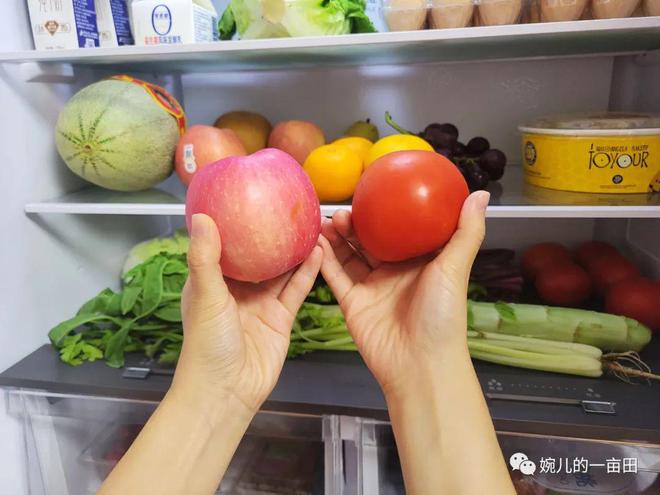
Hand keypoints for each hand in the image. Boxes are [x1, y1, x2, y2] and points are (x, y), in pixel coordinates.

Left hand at [174, 214, 321, 414]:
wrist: (227, 392)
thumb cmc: (207, 345)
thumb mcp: (205, 296)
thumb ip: (205, 258)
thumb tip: (200, 216)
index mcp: (212, 281)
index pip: (225, 245)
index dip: (237, 223)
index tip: (251, 198)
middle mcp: (237, 290)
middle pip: (259, 255)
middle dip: (272, 233)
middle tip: (289, 207)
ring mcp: (261, 304)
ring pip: (281, 271)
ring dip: (294, 249)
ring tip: (310, 223)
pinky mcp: (281, 318)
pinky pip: (296, 290)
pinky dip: (307, 272)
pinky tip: (318, 252)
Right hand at [319, 191, 488, 396]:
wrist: (419, 364)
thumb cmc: (442, 316)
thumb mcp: (455, 268)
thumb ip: (466, 231)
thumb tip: (480, 193)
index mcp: (419, 262)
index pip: (400, 229)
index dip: (387, 211)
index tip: (375, 190)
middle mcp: (394, 272)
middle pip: (370, 240)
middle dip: (356, 222)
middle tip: (344, 207)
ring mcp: (372, 287)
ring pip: (350, 254)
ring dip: (338, 236)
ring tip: (329, 218)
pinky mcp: (353, 302)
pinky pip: (335, 275)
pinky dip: (325, 258)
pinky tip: (316, 240)